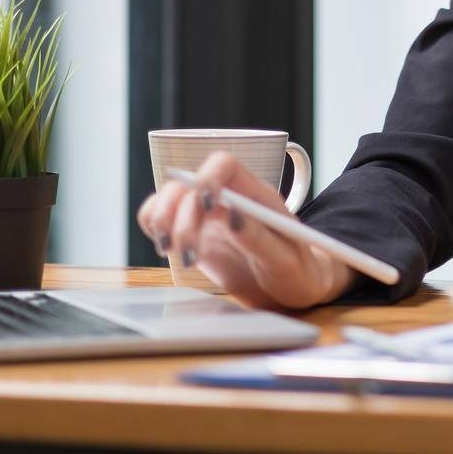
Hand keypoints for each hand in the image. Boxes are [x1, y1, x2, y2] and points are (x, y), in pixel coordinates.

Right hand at [135, 151, 356, 310]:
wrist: (291, 288)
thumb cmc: (298, 271)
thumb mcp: (286, 259)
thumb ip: (259, 237)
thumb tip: (232, 215)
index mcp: (255, 193)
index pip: (223, 164)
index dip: (207, 177)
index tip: (204, 205)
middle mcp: (226, 197)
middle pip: (186, 185)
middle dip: (179, 218)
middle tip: (189, 256)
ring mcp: (206, 215)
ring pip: (167, 198)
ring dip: (162, 223)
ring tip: (177, 255)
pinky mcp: (192, 234)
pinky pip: (160, 218)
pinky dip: (154, 229)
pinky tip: (169, 251)